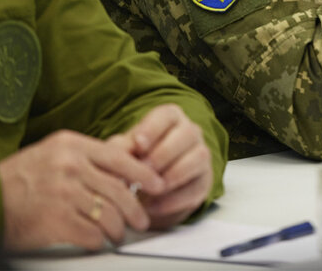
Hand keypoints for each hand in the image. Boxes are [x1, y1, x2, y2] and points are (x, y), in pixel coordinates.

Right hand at [0, 130, 164, 251]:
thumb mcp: (53, 154)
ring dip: (117, 229)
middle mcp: (70, 166)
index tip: (157, 184)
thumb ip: (88, 156)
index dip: (143, 174)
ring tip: (118, 234)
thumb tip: (127, 159)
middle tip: (141, 220)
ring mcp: (64, 193)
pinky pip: (91, 233)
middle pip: (118, 189)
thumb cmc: (19, 180)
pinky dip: (98, 240)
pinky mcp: (56, 221)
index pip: (119, 158)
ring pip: (108, 214)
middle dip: (135, 209)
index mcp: (71, 145)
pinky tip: (97, 241)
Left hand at [114, 104, 213, 229]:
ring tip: (151, 189)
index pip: (167, 115)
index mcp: (170, 118)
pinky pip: (197, 187)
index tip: (138, 144)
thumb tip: (117, 152)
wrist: (148, 191)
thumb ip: (120, 149)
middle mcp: (191, 132)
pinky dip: (174, 199)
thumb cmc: (135, 162)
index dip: (153, 129)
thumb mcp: (124, 152)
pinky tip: (153, 206)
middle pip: (187, 134)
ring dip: (174, 174)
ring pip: (199, 157)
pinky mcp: (204, 182)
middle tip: (144, 170)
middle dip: (164, 154)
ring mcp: (201, 156)